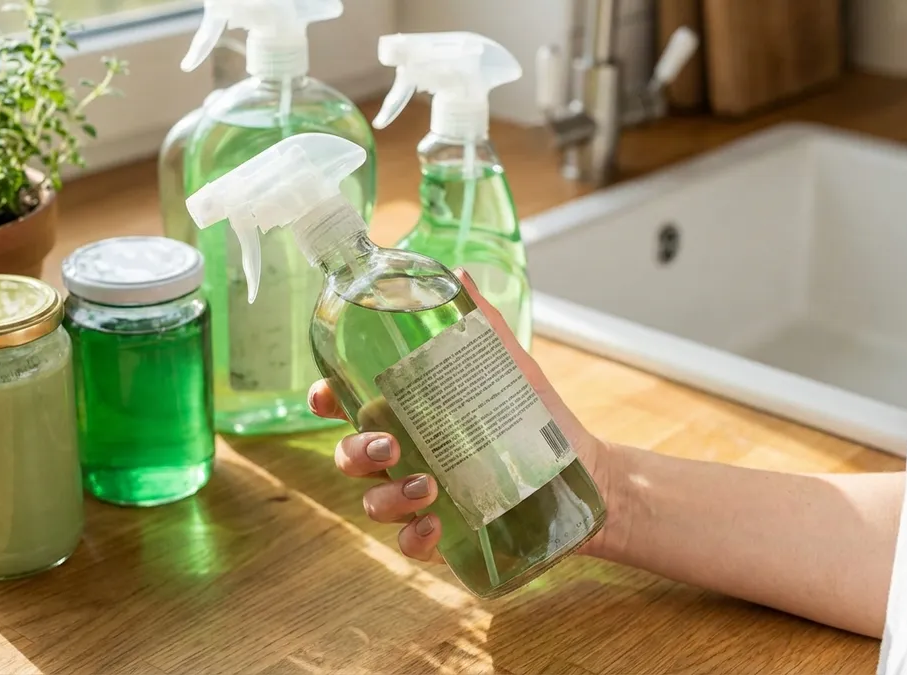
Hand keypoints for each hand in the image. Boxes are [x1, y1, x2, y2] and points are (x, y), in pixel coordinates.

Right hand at [308, 268, 610, 563]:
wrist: (583, 472)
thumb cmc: (536, 417)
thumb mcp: (510, 367)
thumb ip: (481, 323)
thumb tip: (459, 273)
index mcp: (409, 412)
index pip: (349, 404)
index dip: (326, 399)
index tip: (324, 395)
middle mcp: (407, 454)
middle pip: (350, 455)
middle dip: (354, 451)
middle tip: (387, 445)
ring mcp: (420, 496)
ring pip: (374, 501)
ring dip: (386, 496)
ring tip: (425, 486)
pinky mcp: (445, 533)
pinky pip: (410, 542)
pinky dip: (414, 537)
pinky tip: (434, 525)